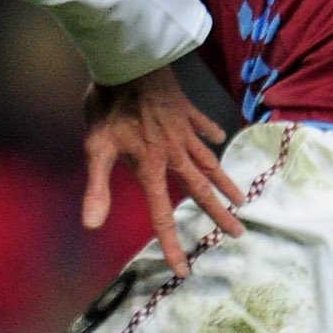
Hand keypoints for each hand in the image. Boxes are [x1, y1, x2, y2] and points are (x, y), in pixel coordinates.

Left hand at [83, 64, 242, 275]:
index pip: (162, 216)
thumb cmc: (108, 106)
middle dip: (217, 215)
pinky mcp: (185, 110)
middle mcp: (173, 154)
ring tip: (242, 199)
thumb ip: (96, 188)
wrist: (128, 62)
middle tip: (238, 234)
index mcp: (151, 167)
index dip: (172, 245)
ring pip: (209, 162)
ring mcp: (183, 132)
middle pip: (200, 191)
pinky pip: (202, 126)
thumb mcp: (96, 149)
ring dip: (224, 182)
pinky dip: (211, 133)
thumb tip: (91, 225)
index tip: (184, 269)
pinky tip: (220, 140)